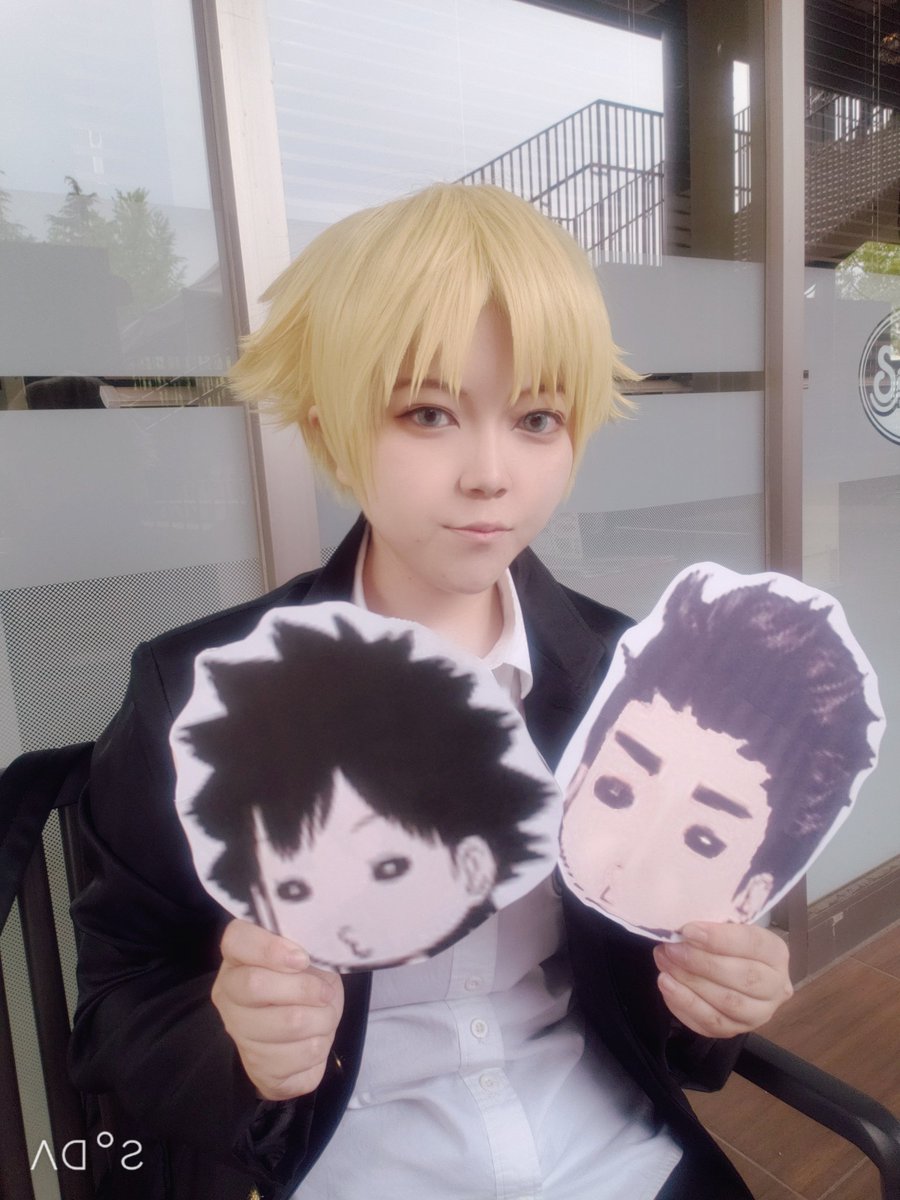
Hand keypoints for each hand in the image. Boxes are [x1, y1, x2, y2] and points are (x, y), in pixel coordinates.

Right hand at [211, 919, 343, 1100]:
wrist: (303, 1036)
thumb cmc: (305, 985)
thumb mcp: (306, 959)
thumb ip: (305, 949)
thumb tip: (315, 954)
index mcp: (237, 959)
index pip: (236, 940)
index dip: (269, 948)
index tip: (302, 958)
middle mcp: (228, 996)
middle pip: (256, 984)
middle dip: (304, 987)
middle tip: (325, 992)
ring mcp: (239, 1035)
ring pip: (289, 1023)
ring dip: (322, 1019)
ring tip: (326, 1016)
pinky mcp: (259, 1069)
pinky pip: (301, 1056)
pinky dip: (321, 1045)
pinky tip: (316, 1039)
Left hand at [653, 921, 792, 1038]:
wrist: (734, 967)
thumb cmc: (727, 942)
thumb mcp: (727, 926)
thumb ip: (713, 927)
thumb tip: (683, 931)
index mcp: (775, 953)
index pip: (753, 944)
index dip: (719, 938)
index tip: (688, 931)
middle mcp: (776, 987)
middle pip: (743, 977)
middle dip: (701, 962)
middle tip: (671, 948)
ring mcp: (758, 1014)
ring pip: (728, 1004)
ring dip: (690, 983)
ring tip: (664, 964)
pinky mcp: (737, 1030)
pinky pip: (711, 1023)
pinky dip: (685, 1004)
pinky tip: (667, 985)